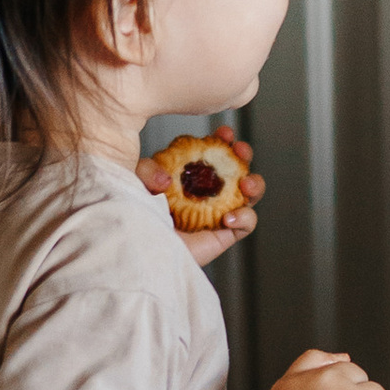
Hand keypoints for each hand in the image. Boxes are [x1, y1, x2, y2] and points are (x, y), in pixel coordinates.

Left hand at [140, 130, 261, 268]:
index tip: (222, 133)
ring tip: (245, 184)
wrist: (140, 255)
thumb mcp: (134, 184)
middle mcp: (206, 193)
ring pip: (250, 194)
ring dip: (255, 183)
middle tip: (240, 151)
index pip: (209, 153)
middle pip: (235, 168)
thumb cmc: (135, 221)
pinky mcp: (224, 235)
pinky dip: (245, 216)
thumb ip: (147, 170)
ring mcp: (218, 213)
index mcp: (188, 176)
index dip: (220, 140)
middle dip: (243, 154)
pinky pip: (247, 222)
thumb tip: (167, 177)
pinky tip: (228, 217)